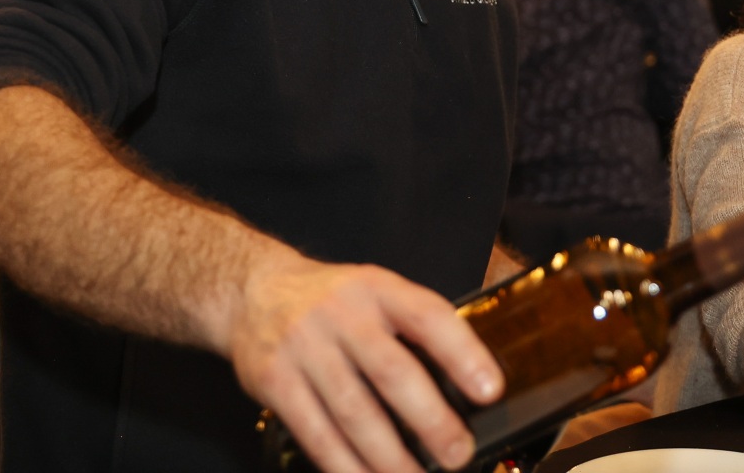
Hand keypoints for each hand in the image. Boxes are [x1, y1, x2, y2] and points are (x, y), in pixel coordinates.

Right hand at [229, 249, 503, 472]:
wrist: (252, 292)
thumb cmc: (331, 302)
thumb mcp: (373, 293)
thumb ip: (411, 330)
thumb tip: (464, 387)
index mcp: (377, 289)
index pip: (427, 316)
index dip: (462, 352)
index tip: (490, 389)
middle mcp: (340, 314)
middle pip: (391, 370)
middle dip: (430, 419)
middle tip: (457, 452)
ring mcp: (304, 347)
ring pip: (353, 411)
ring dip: (389, 456)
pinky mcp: (275, 381)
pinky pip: (316, 433)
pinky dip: (344, 464)